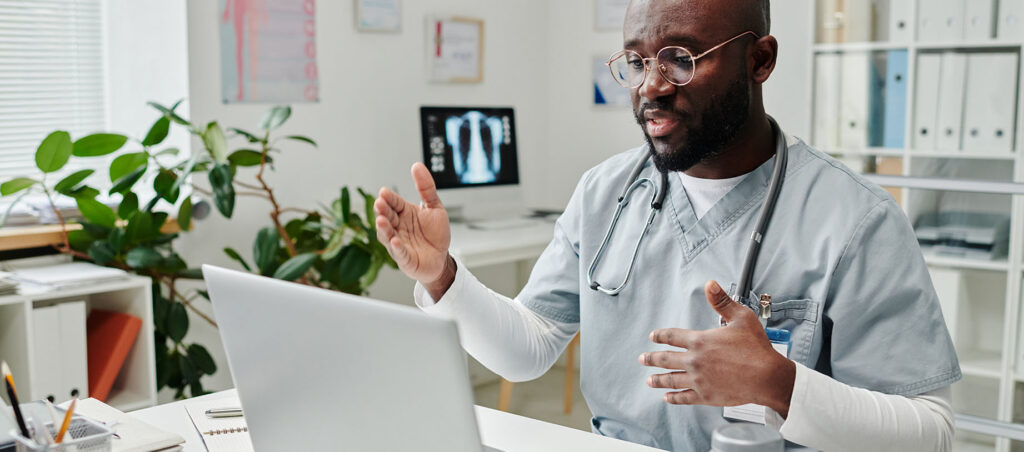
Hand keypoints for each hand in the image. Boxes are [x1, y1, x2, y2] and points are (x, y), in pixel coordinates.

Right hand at [374, 163, 453, 292]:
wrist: (442, 258)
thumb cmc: (435, 234)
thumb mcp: (434, 207)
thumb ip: (426, 187)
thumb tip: (416, 166)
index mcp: (404, 213)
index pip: (394, 203)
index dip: (389, 198)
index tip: (384, 192)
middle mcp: (398, 227)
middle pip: (387, 217)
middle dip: (383, 211)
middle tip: (380, 204)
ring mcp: (399, 243)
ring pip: (387, 235)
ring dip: (384, 228)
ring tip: (381, 221)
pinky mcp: (405, 259)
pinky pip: (399, 253)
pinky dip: (396, 247)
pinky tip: (395, 241)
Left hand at [639, 280, 795, 416]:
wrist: (768, 377)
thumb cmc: (757, 348)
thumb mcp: (741, 318)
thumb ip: (722, 301)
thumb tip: (710, 285)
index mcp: (700, 341)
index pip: (673, 336)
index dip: (661, 336)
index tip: (653, 336)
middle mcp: (695, 361)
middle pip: (666, 359)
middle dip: (651, 359)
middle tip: (642, 359)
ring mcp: (699, 380)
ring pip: (671, 379)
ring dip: (658, 379)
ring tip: (649, 380)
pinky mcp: (706, 396)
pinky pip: (684, 398)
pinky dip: (674, 397)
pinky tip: (668, 397)